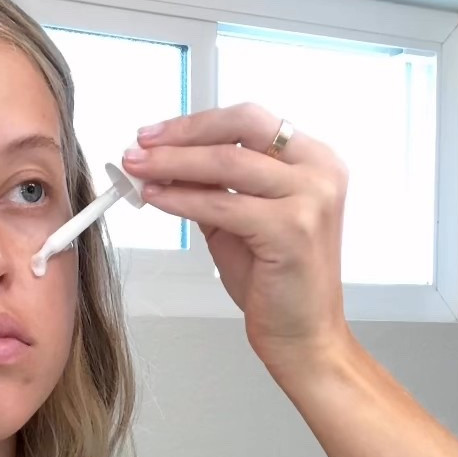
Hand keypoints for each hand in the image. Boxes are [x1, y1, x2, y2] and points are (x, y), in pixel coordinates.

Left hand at [122, 105, 350, 378]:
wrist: (303, 335)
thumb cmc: (276, 282)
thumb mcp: (240, 220)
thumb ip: (213, 186)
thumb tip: (165, 160)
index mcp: (314, 161)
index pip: (249, 120)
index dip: (197, 123)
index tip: (156, 133)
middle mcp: (320, 172)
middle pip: (241, 127)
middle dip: (183, 133)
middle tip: (141, 144)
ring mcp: (310, 198)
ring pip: (226, 162)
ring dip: (172, 162)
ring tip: (137, 169)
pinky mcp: (291, 229)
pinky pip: (222, 203)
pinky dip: (181, 198)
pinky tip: (156, 198)